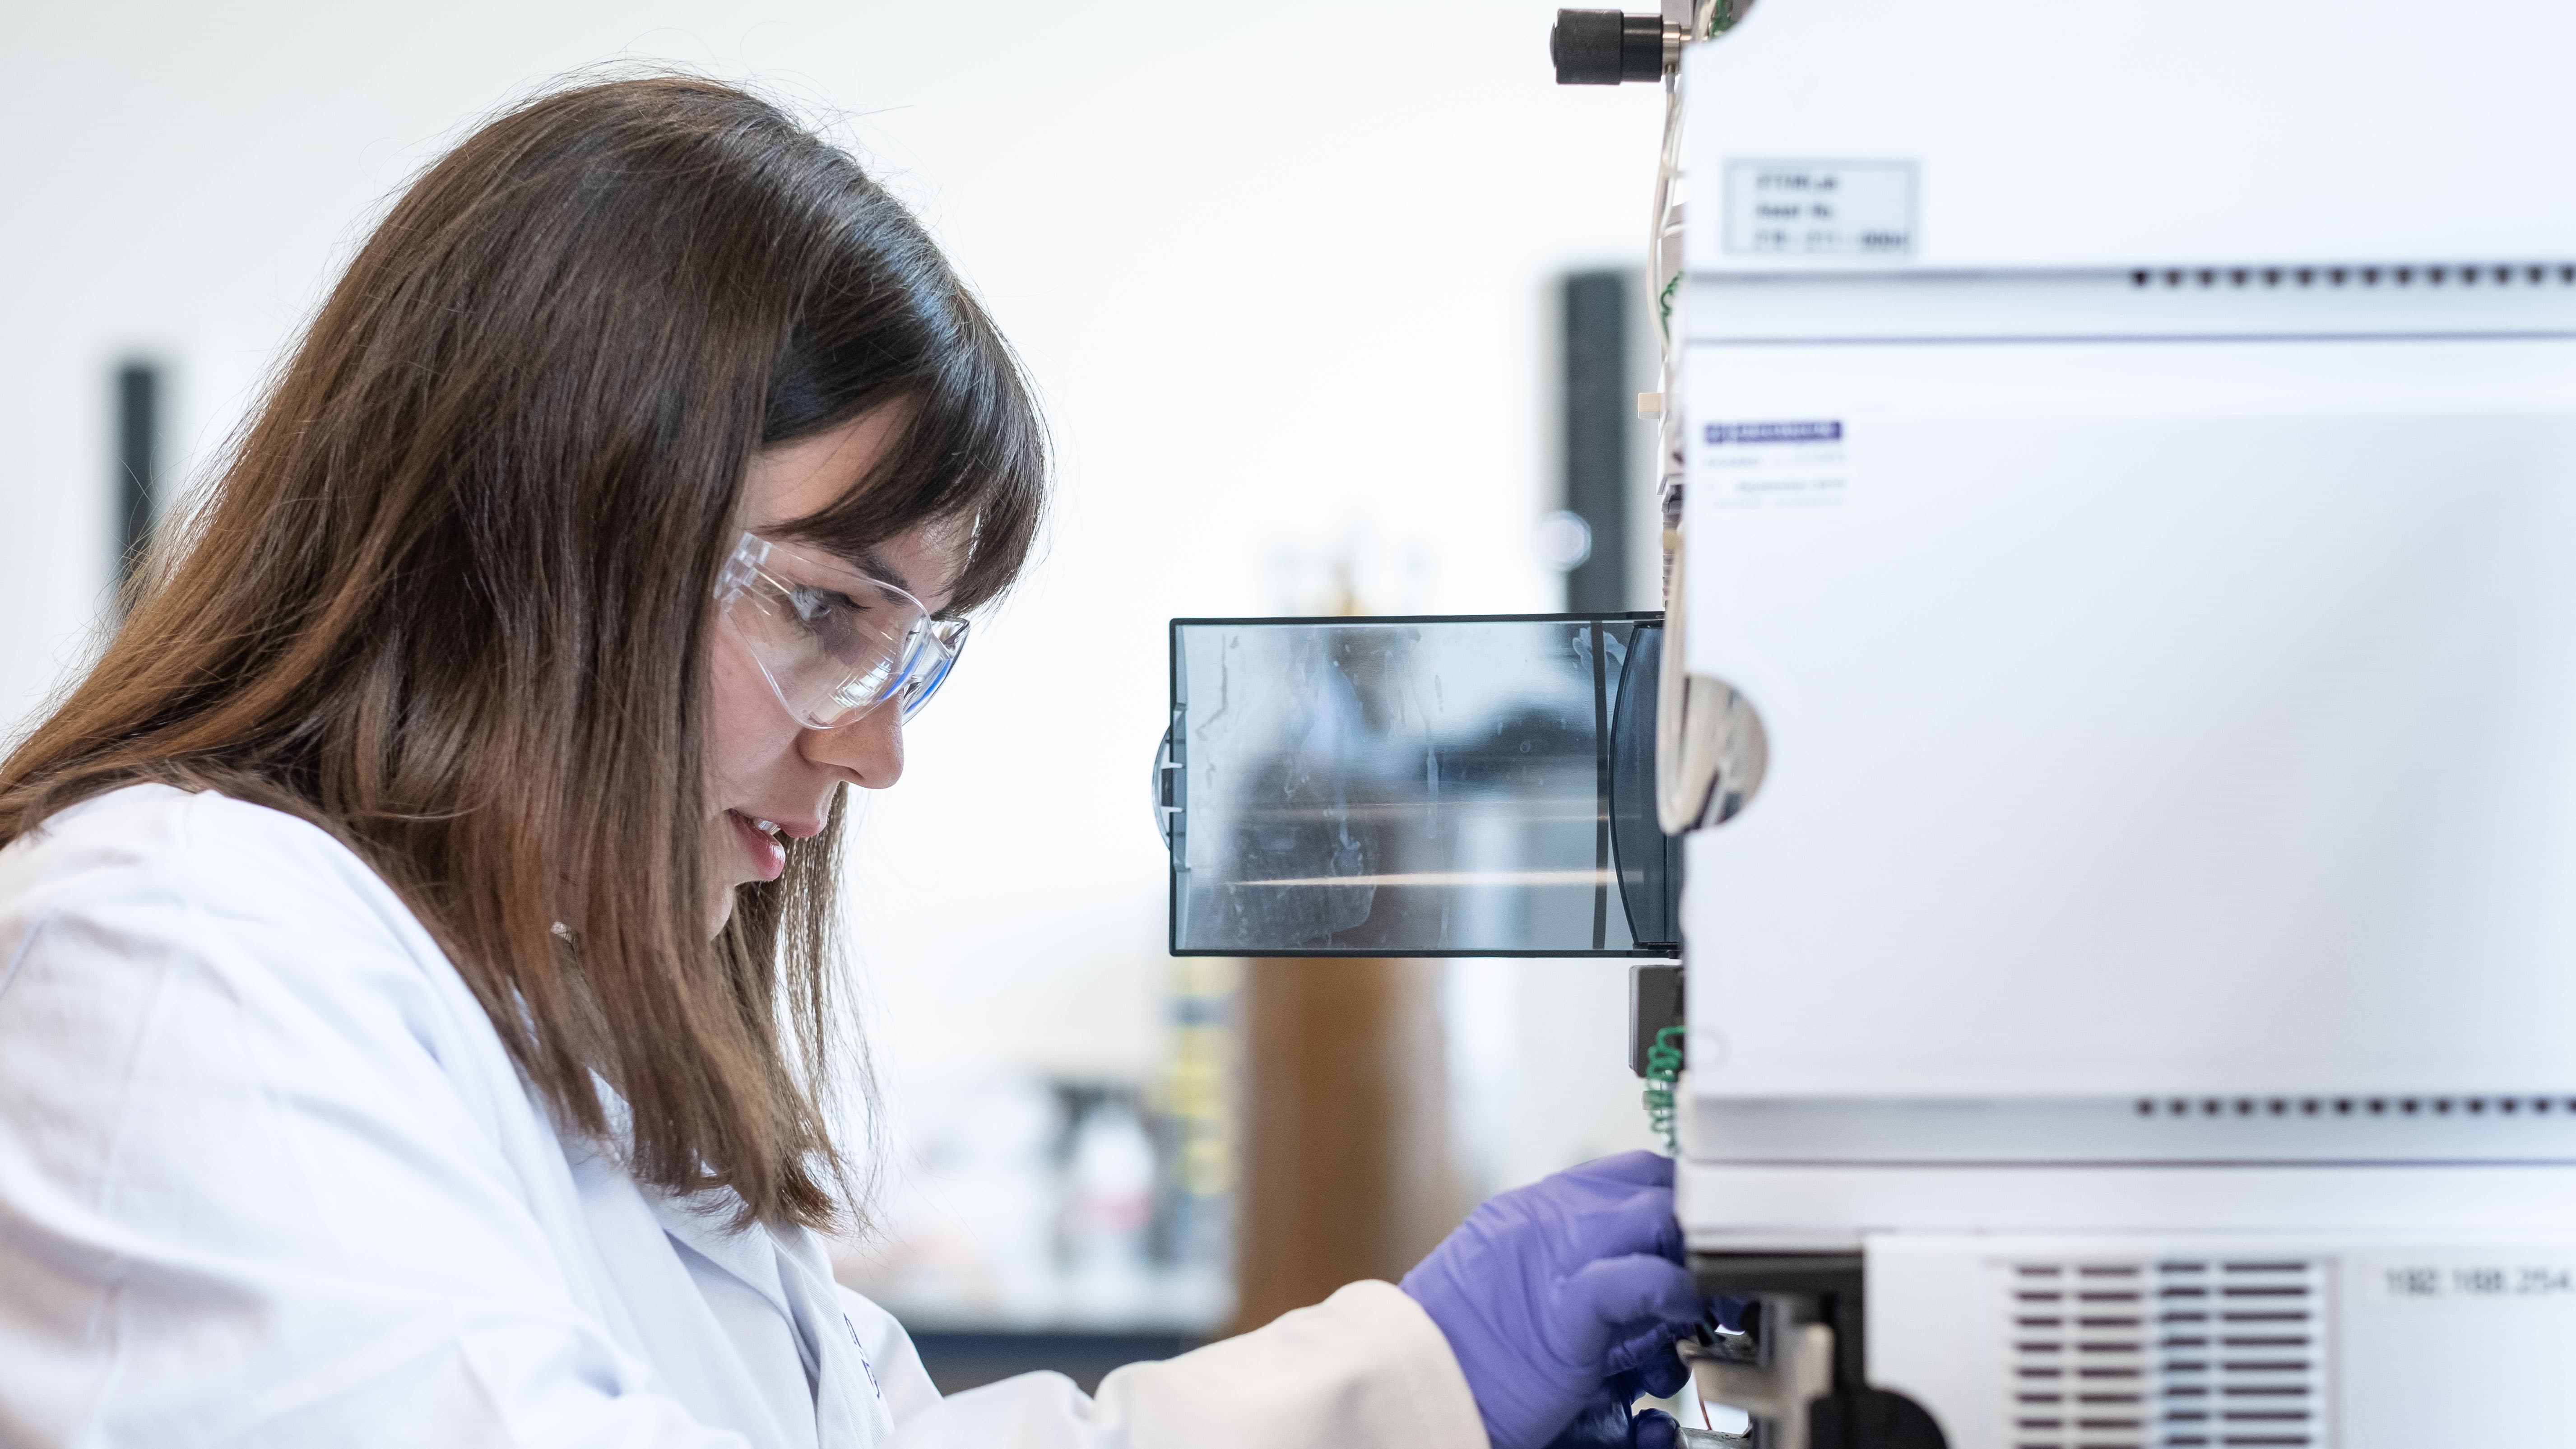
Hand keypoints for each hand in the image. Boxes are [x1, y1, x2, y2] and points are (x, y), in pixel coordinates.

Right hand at [1399, 1151, 1704, 1448]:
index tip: (1697, 1231)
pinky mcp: (1565, 1308)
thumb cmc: (1461, 1351)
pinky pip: (1637, 1278)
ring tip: (1703, 1300)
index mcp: (1531, 1211)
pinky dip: (1673, 1288)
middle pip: (1648, 1191)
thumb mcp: (1514, 1284)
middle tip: (1719, 1266)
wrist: (1410, 1383)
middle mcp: (1546, 1219)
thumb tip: (1631, 1273)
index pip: (1626, 1175)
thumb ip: (1568, 1263)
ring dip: (1691, 1257)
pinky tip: (1685, 1306)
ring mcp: (1555, 1256)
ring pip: (1653, 1219)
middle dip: (1692, 1227)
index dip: (1672, 1199)